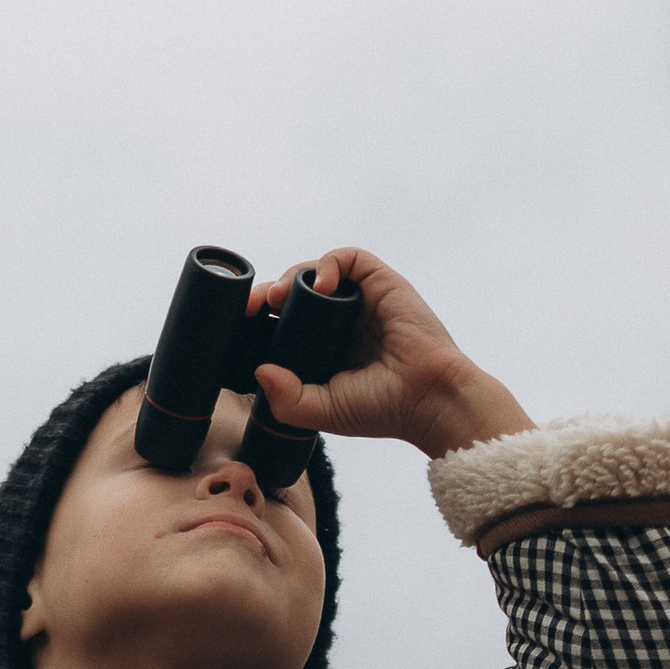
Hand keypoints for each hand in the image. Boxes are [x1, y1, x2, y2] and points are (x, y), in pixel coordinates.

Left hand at [249, 247, 530, 463]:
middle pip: (295, 293)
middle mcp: (342, 322)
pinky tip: (320, 286)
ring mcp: (362, 301)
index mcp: (326, 349)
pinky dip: (329, 264)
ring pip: (317, 272)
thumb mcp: (323, 410)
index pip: (285, 323)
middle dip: (268, 294)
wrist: (429, 399)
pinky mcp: (382, 283)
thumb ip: (287, 400)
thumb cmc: (382, 409)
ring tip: (278, 298)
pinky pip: (350, 258)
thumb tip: (259, 371)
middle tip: (252, 307)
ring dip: (292, 277)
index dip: (260, 320)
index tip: (241, 324)